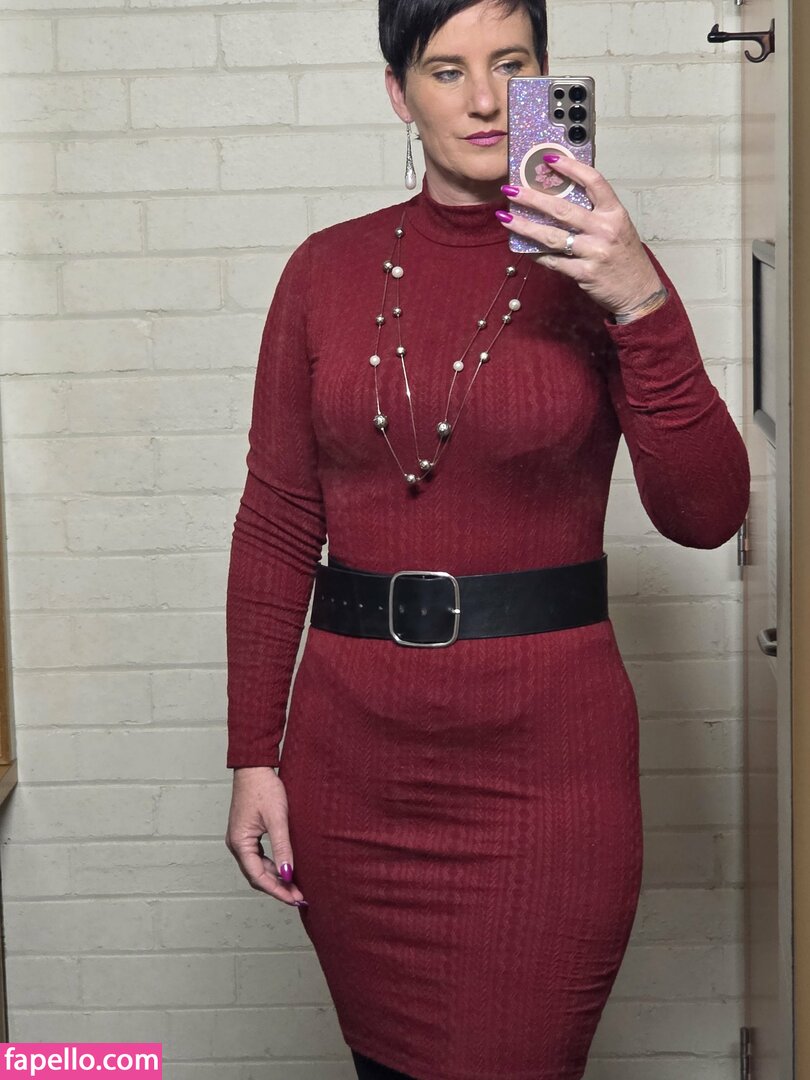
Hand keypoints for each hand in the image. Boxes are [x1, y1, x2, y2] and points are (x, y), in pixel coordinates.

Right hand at [225, 766, 308, 906]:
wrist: (255, 767)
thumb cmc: (264, 788)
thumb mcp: (278, 819)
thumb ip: (283, 848)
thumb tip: (288, 875)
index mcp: (240, 843)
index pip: (258, 877)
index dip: (278, 891)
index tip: (296, 898)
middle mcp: (236, 844)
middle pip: (256, 876)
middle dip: (278, 888)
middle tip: (300, 896)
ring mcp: (240, 839)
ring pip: (257, 868)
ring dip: (275, 878)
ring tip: (296, 886)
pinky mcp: (247, 834)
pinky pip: (258, 858)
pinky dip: (272, 867)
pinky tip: (286, 868)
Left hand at [498, 156, 663, 317]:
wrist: (639, 291)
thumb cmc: (624, 257)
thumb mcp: (618, 227)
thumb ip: (595, 213)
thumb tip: (561, 198)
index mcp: (614, 213)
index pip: (593, 181)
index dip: (571, 168)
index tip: (549, 159)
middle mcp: (605, 230)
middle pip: (562, 209)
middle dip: (532, 198)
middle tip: (511, 190)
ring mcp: (594, 252)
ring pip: (552, 236)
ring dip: (525, 226)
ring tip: (505, 218)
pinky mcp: (584, 273)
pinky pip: (554, 261)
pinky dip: (536, 254)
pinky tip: (523, 248)